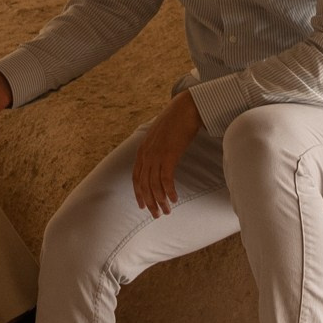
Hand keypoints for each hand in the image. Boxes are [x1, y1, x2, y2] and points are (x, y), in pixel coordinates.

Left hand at [132, 89, 203, 216]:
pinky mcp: (169, 155)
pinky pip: (166, 179)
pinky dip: (169, 191)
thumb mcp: (160, 136)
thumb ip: (156, 148)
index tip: (144, 206)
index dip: (139, 193)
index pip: (136, 177)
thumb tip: (159, 160)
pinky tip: (175, 199)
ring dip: (161, 200)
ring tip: (167, 211)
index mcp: (142, 149)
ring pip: (154, 184)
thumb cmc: (176, 121)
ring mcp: (157, 154)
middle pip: (144, 185)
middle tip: (157, 214)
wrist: (186, 107)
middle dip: (150, 202)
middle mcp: (146, 153)